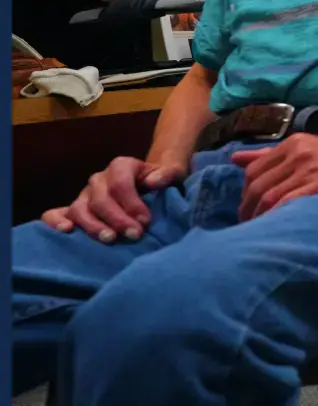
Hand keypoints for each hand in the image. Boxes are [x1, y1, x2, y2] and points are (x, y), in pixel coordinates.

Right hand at [41, 157, 186, 242]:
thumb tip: (153, 182)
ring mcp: (85, 194)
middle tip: (134, 235)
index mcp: (121, 166)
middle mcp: (99, 179)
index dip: (132, 203)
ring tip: (109, 239)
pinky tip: (66, 231)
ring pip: (80, 208)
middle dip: (117, 219)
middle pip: (101, 199)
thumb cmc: (162, 180)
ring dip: (93, 226)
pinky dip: (56, 221)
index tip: (145, 221)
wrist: (151, 182)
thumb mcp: (173, 172)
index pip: (120, 184)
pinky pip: (56, 212)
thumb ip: (167, 174)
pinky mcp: (75, 209)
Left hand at [231, 133, 317, 221]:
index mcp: (291, 144)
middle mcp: (297, 153)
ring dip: (259, 216)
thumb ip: (269, 154)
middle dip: (248, 208)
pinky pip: (289, 202)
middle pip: (259, 184)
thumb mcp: (304, 147)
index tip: (247, 208)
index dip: (245, 193)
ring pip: (270, 195)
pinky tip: (274, 227)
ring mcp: (310, 168)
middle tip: (247, 225)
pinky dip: (276, 216)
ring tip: (258, 230)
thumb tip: (235, 159)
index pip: (254, 170)